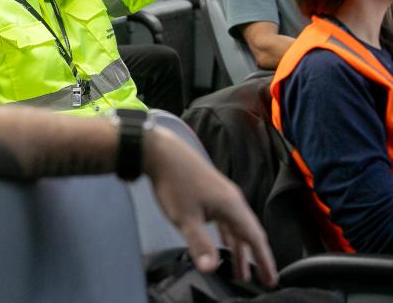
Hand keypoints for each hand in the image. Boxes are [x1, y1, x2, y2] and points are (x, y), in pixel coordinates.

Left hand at [145, 127, 277, 286]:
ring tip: (239, 272)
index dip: (264, 261)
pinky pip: (225, 219)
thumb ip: (200, 244)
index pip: (255, 239)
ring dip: (239, 249)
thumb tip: (210, 268)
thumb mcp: (185, 218)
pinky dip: (227, 235)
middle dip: (255, 258)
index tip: (271, 280)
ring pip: (236, 228)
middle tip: (262, 280)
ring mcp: (222, 195)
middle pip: (249, 234)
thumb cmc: (174, 181)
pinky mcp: (211, 193)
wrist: (161, 153)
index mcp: (232, 206)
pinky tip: (224, 243)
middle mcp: (232, 200)